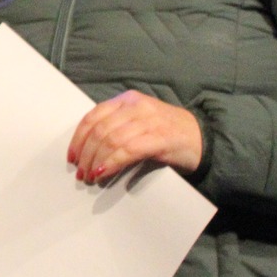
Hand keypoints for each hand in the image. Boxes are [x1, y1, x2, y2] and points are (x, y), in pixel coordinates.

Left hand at [68, 90, 202, 182]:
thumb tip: (87, 151)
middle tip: (81, 173)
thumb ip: (116, 128)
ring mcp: (150, 120)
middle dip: (86, 154)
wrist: (204, 139)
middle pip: (99, 130)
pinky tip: (104, 173)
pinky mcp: (160, 137)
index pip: (93, 116)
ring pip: (111, 140)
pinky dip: (112, 163)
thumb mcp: (138, 123)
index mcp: (127, 100)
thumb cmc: (167, 133)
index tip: (72, 157)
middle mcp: (137, 106)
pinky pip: (128, 150)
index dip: (78, 138)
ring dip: (96, 161)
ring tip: (91, 176)